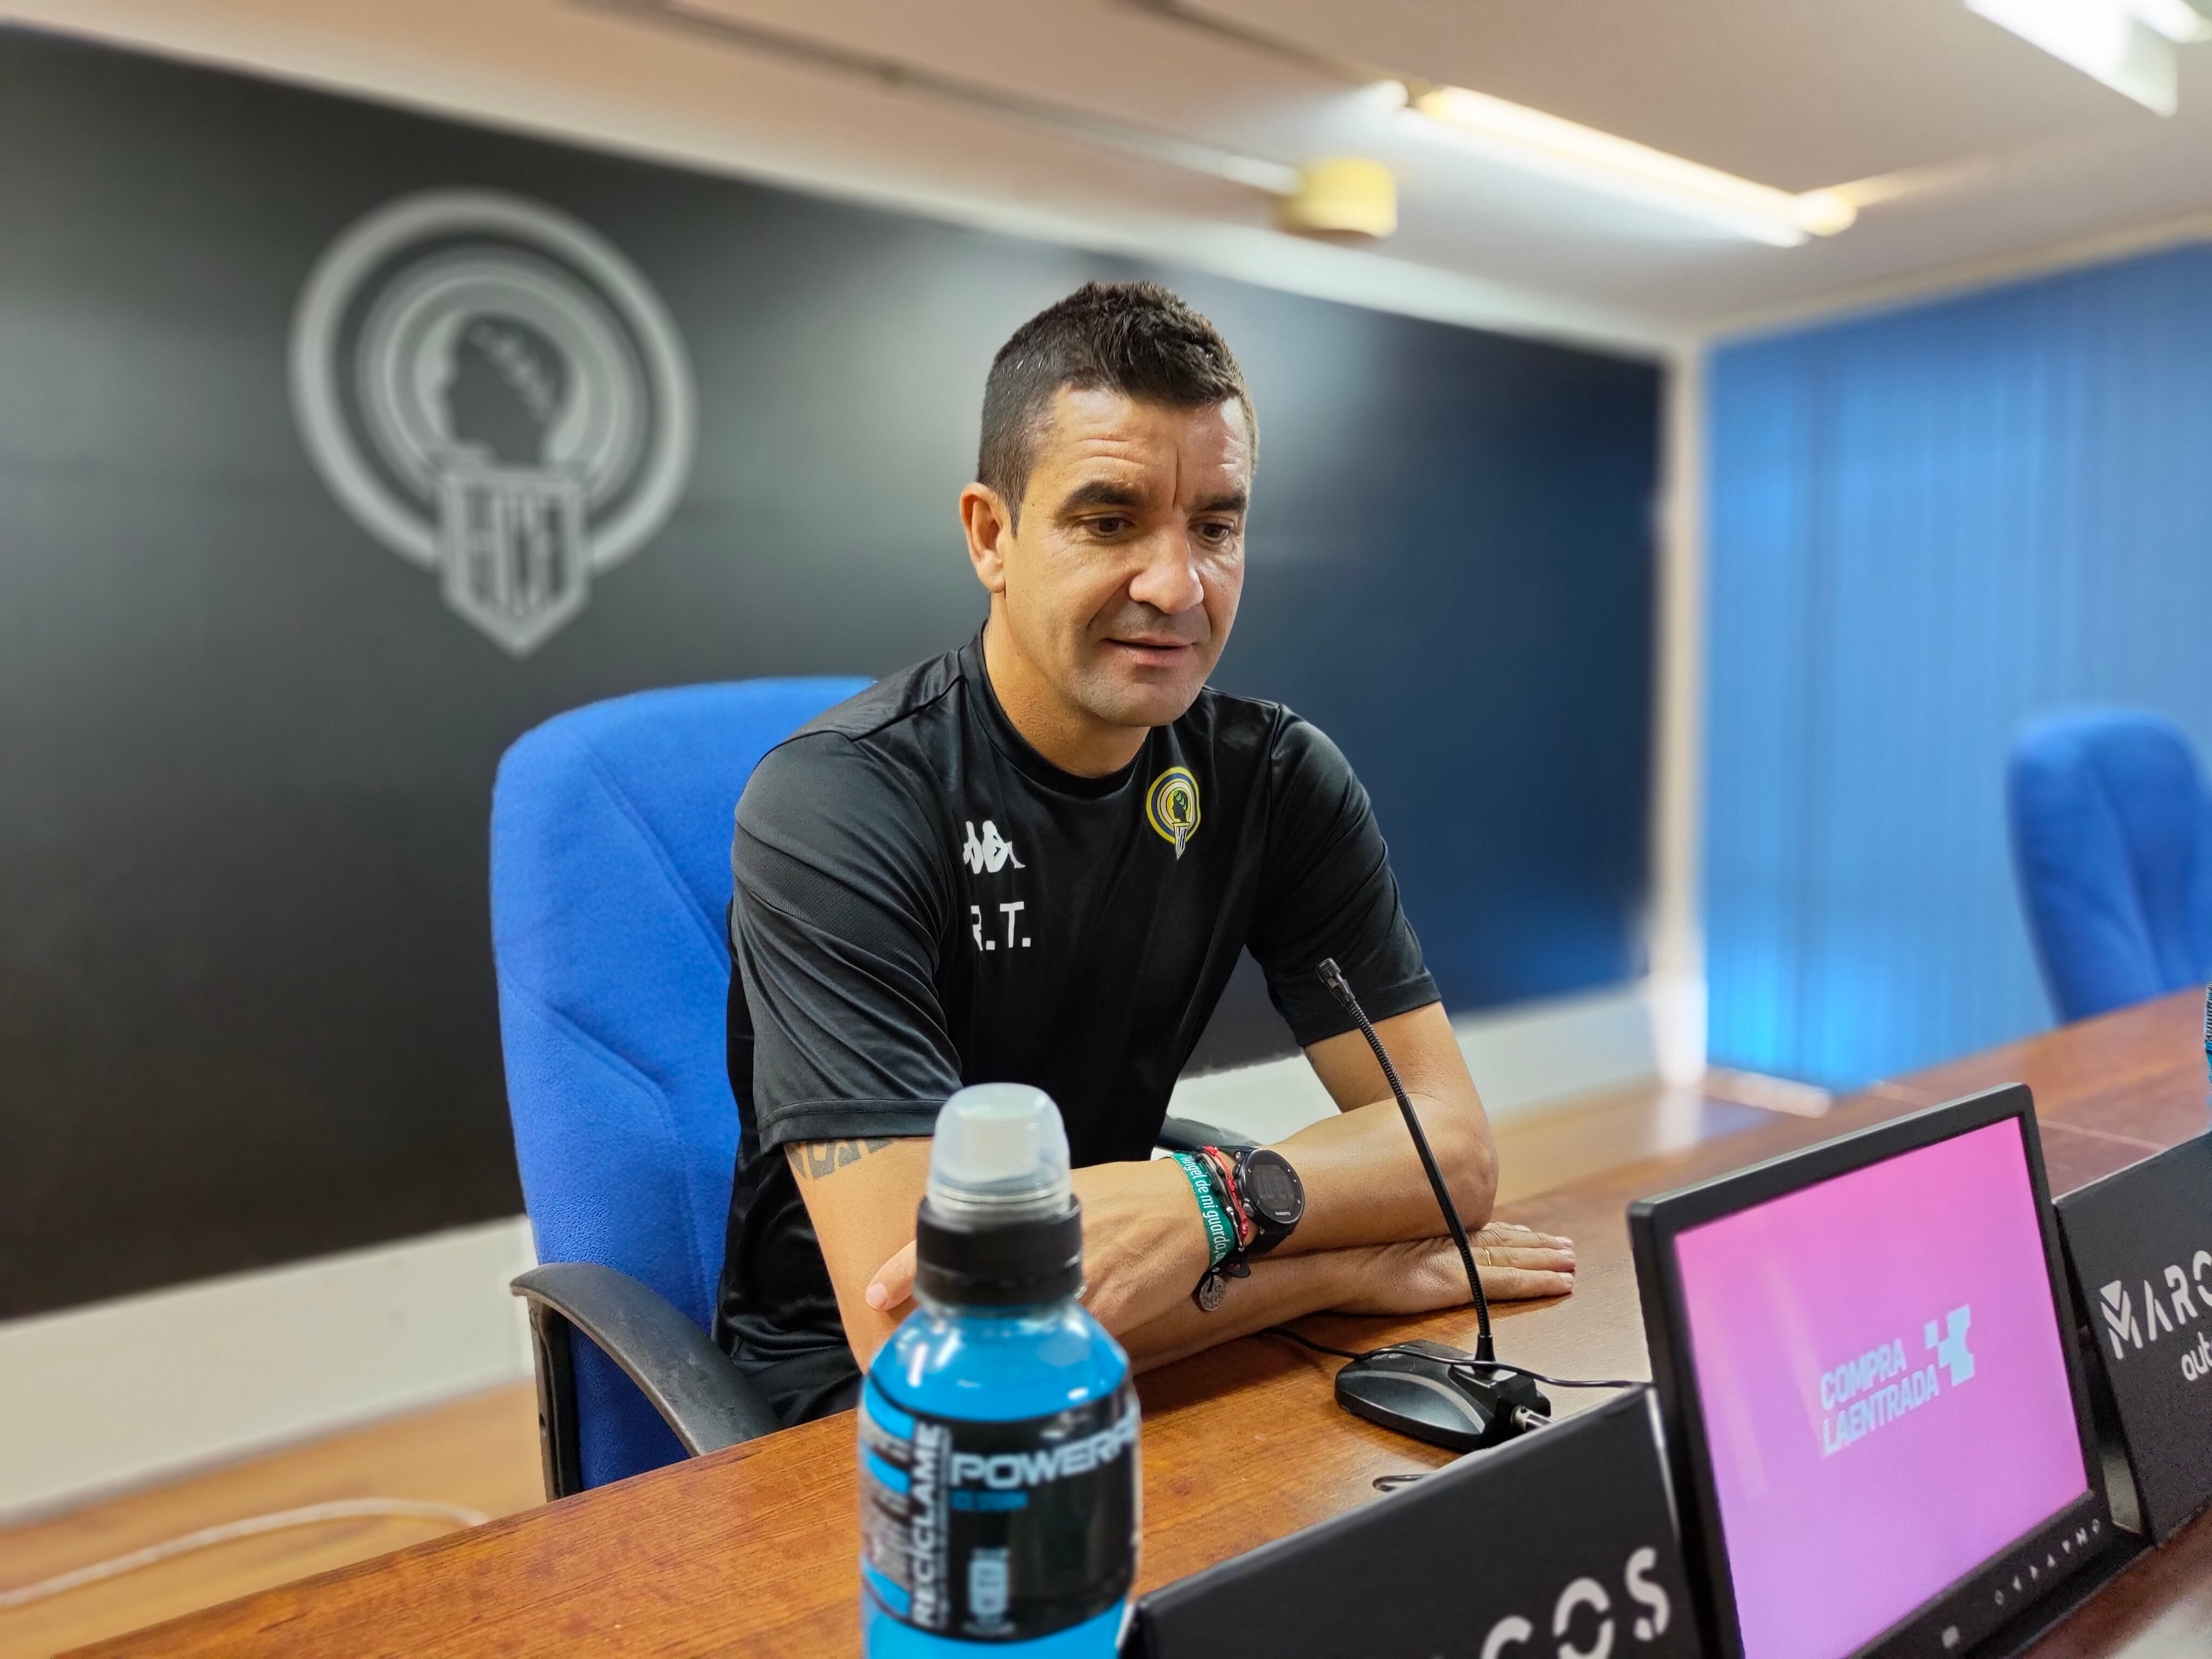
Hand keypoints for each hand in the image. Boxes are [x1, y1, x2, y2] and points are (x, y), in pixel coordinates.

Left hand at [865, 1156, 1212, 1331]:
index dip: (909, 1268)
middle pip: (981, 1301)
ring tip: (970, 1359)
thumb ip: (1024, 1217)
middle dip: (953, 1324)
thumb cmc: (1131, 1195)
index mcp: (1032, 1217)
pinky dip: (1043, 1360)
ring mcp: (1079, 1291)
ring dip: (996, 1349)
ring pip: (1018, 1333)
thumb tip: (978, 1239)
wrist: (1193, 1212)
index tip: (874, 1291)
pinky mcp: (1108, 1319)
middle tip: (925, 1338)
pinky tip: (1034, 1364)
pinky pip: (1062, 1350)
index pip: (955, 1242)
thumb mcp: (1068, 1191)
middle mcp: (1048, 1257)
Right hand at [1327, 1223, 1574, 1315]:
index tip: (1534, 1233)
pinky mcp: (1458, 1281)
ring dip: (1547, 1263)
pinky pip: (1509, 1284)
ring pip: (1516, 1261)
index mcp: (1436, 1234)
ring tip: (1572, 1264)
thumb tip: (1396, 1247)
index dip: (1513, 1234)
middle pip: (1508, 1244)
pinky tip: (1560, 1285)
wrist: (1332, 1262)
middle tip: (1568, 1249)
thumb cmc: (1342, 1254)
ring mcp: (1458, 1262)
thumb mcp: (1375, 1245)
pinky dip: (1537, 1283)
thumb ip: (1397, 1243)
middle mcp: (1453, 1243)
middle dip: (1539, 1247)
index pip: (1484, 1234)